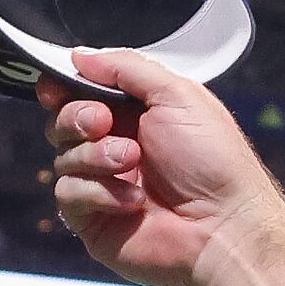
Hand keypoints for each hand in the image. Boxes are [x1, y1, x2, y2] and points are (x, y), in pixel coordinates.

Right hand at [40, 48, 284, 285]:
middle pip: (64, 121)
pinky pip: (68, 194)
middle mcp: (119, 149)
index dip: (64, 87)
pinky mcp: (94, 219)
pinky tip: (134, 201)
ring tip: (132, 160)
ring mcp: (105, 186)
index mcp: (139, 117)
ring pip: (63, 157)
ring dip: (95, 155)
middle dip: (77, 117)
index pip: (82, 94)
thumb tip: (81, 56)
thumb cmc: (215, 164)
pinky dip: (98, 192)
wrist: (227, 228)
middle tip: (104, 122)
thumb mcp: (178, 96)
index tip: (57, 86)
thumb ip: (127, 69)